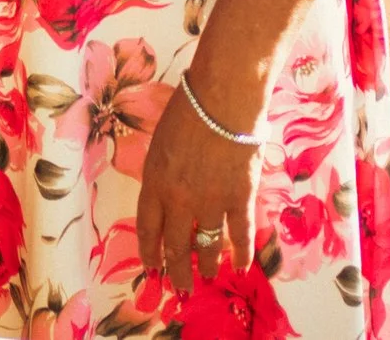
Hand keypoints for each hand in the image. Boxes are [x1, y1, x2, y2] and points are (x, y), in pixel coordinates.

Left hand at [134, 86, 261, 295]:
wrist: (222, 101)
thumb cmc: (188, 109)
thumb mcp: (161, 140)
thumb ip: (162, 169)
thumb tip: (166, 186)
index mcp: (154, 182)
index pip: (147, 228)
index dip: (149, 251)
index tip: (151, 266)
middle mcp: (179, 200)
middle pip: (175, 245)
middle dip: (176, 271)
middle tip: (179, 288)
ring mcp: (211, 203)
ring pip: (206, 246)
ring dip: (206, 265)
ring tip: (206, 277)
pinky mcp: (240, 200)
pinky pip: (240, 235)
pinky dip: (241, 254)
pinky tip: (241, 267)